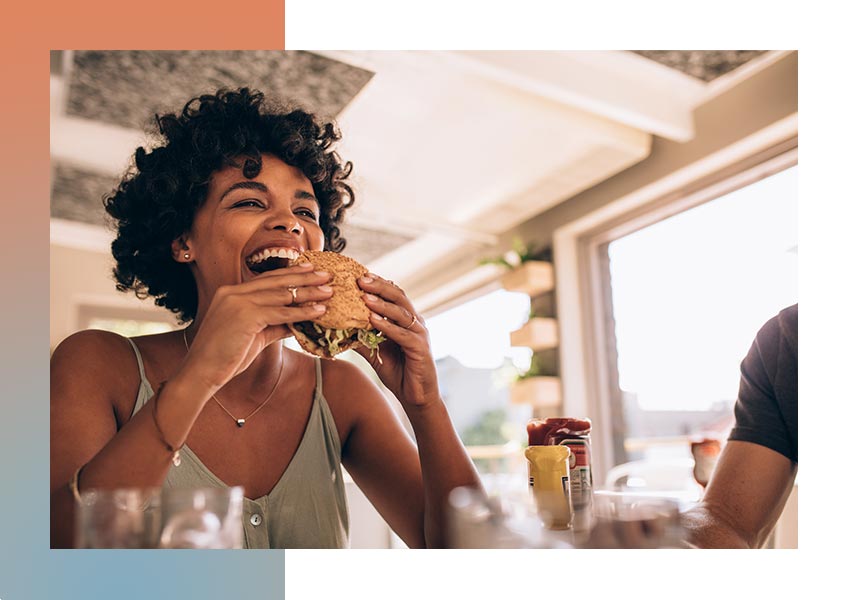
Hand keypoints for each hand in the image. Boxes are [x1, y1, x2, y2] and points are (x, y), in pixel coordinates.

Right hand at [179, 263, 332, 392]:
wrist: (202, 372)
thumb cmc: (225, 357)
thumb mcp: (254, 336)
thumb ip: (274, 325)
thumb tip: (297, 322)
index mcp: (231, 293)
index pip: (266, 279)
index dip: (290, 274)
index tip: (310, 270)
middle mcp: (233, 292)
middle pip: (276, 281)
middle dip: (304, 277)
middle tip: (326, 274)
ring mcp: (238, 302)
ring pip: (282, 295)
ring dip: (309, 293)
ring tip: (329, 292)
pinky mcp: (245, 315)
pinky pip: (281, 312)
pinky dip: (302, 312)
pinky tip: (318, 311)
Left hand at [355, 274, 439, 407]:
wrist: (416, 396)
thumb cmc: (398, 372)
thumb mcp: (375, 352)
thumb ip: (362, 338)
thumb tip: (338, 328)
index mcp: (406, 319)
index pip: (393, 295)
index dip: (378, 284)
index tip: (358, 275)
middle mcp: (415, 322)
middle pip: (399, 297)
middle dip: (379, 286)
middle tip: (360, 278)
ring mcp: (420, 334)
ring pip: (401, 313)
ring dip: (382, 303)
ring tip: (364, 296)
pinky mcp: (420, 348)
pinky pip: (402, 334)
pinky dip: (387, 326)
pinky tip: (373, 320)